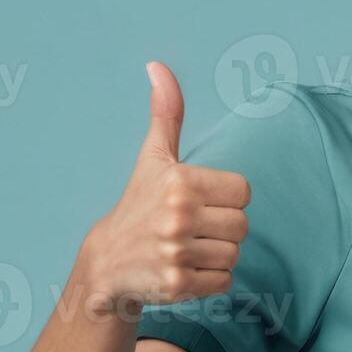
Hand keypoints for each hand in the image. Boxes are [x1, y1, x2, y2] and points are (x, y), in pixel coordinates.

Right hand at [80, 62, 250, 311]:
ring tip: (187, 248)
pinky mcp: (176, 285)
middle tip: (193, 228)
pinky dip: (210, 280)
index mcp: (180, 181)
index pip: (244, 191)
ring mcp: (175, 252)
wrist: (107, 263)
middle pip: (242, 225)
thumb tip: (157, 66)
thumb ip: (166, 113)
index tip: (200, 202)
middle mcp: (177, 216)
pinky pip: (225, 281)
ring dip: (217, 255)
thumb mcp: (153, 157)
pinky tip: (184, 269)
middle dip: (223, 229)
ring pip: (234, 254)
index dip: (227, 198)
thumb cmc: (140, 203)